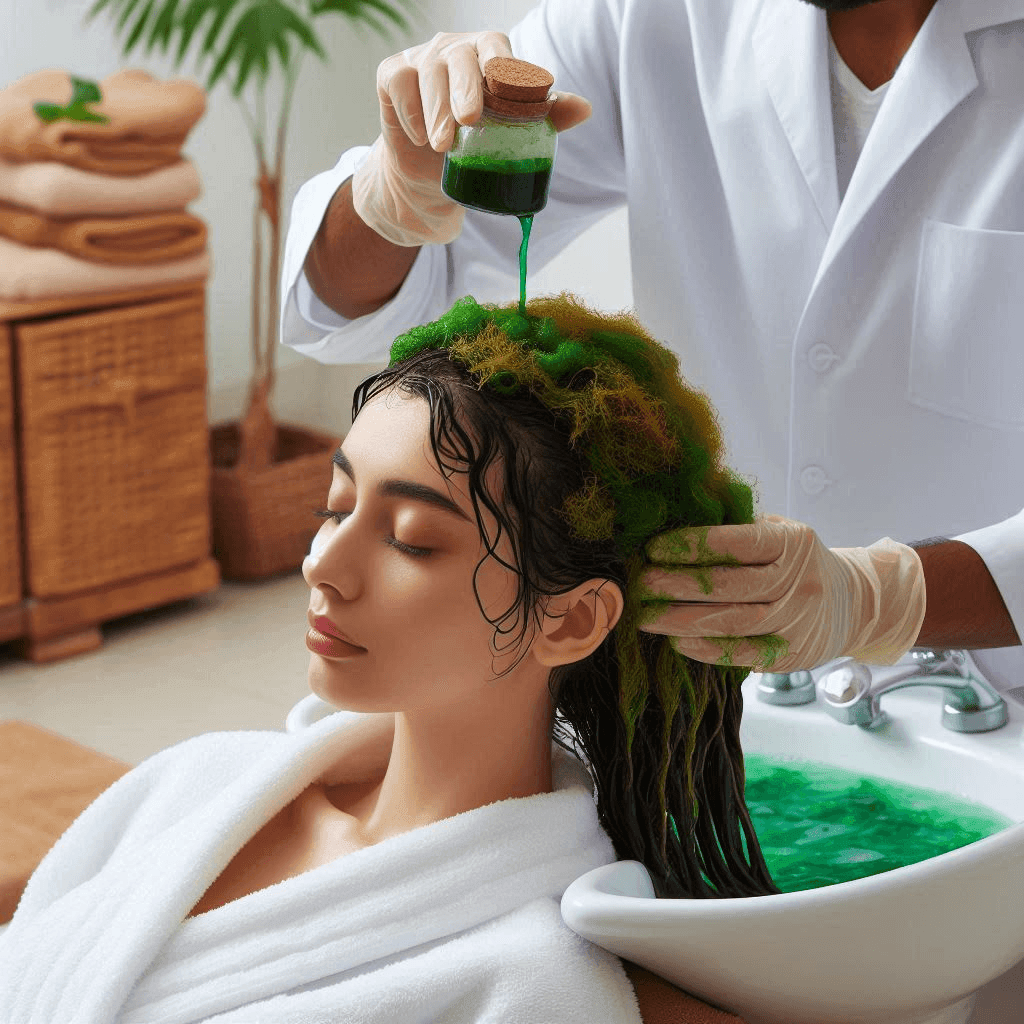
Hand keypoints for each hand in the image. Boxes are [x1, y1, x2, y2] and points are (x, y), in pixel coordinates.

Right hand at [351, 30, 592, 246]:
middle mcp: (455, 50)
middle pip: (460, 56)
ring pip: (429, 72)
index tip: (503, 82)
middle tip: (470, 119)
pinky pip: (400, 83)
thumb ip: (545, 117)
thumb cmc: (475, 146)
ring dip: (437, 112)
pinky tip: (420, 137)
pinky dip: (410, 112)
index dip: (500, 61)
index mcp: (488, 56)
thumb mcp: (512, 134)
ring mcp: (422, 59)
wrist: (429, 174)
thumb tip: (585, 109)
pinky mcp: (393, 73)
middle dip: (465, 87)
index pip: (496, 46)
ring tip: (444, 145)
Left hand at [637, 513, 926, 672]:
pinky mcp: (793, 655)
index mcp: (792, 543)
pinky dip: (706, 650)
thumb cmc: (798, 562)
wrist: (853, 603)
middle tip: (640, 584)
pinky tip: (677, 642)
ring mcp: (797, 621)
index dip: (691, 545)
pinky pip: (743, 654)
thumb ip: (739, 526)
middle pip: (728, 586)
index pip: (736, 543)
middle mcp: (798, 582)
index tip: (653, 548)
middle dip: (677, 585)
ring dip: (681, 620)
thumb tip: (680, 513)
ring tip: (646, 616)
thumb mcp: (780, 533)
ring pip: (731, 622)